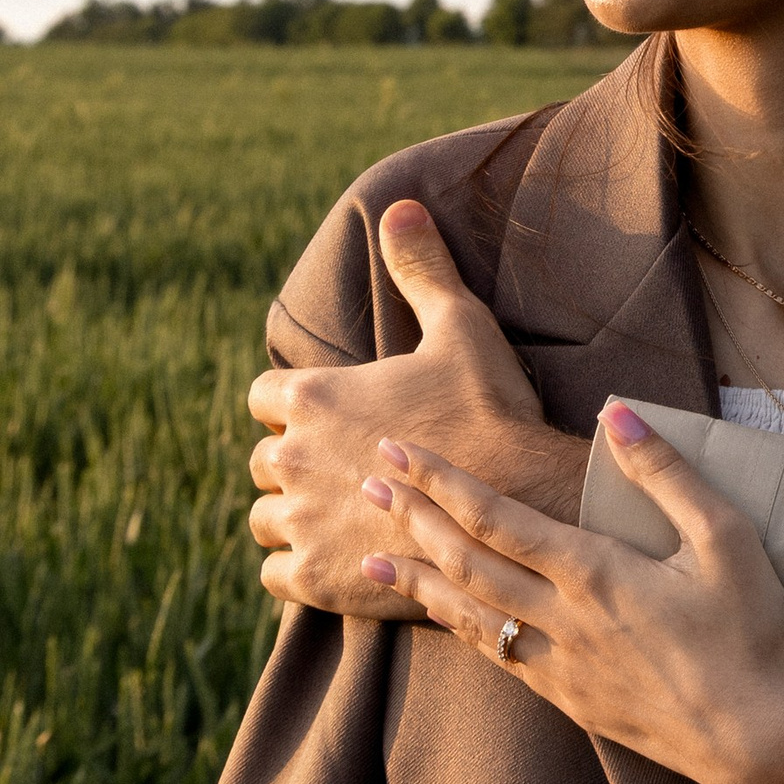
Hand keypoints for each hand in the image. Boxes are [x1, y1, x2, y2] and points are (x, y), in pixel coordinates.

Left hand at [248, 200, 587, 619]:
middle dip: (294, 462)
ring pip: (264, 518)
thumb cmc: (491, 411)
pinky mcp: (315, 576)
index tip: (330, 418)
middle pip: (264, 459)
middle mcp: (293, 456)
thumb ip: (421, 269)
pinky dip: (294, 568)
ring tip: (334, 517)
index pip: (265, 396)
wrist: (520, 502)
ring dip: (291, 516)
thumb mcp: (459, 327)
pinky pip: (274, 573)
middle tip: (343, 470)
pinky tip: (332, 561)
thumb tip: (398, 207)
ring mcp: (300, 520)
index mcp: (313, 395)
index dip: (294, 405)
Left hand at [359, 405, 783, 783]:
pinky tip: (439, 613)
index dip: (440, 480)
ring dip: (418, 577)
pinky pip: (494, 655)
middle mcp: (562, 618)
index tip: (396, 450)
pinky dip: (455, 626)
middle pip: (467, 561)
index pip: (496, 517)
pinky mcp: (566, 699)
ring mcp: (559, 665)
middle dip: (413, 517)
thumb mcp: (727, 541)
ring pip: (469, 614)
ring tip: (372, 552)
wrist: (758, 742)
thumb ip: (667, 474)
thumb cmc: (751, 637)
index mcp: (595, 574)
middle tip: (365, 483)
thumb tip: (616, 412)